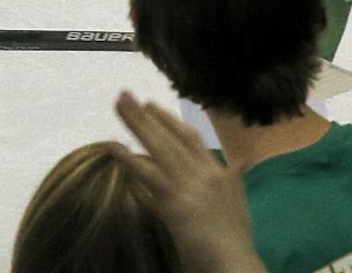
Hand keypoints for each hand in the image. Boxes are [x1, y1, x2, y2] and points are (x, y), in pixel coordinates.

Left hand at [102, 94, 262, 272]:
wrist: (237, 264)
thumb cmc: (236, 242)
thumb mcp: (239, 205)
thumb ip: (233, 181)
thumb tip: (240, 163)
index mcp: (221, 173)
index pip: (192, 139)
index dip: (170, 121)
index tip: (152, 106)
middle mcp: (206, 172)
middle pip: (172, 135)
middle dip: (147, 114)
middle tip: (126, 95)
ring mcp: (190, 184)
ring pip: (159, 146)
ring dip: (136, 123)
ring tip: (118, 104)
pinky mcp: (176, 200)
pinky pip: (147, 174)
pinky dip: (128, 159)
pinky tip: (112, 147)